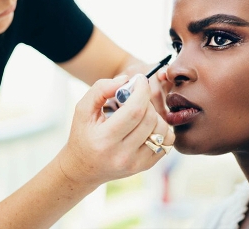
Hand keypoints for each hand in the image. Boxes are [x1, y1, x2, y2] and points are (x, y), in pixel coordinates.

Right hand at [58, 75, 173, 186]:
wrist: (83, 169)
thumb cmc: (83, 135)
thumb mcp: (82, 109)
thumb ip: (100, 89)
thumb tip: (126, 80)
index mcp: (104, 140)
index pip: (134, 111)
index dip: (142, 91)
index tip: (140, 80)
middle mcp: (122, 155)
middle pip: (150, 119)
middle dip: (146, 101)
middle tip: (136, 97)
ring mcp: (136, 163)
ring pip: (161, 130)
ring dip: (154, 114)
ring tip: (139, 113)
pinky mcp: (146, 166)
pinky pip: (166, 142)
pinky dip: (161, 129)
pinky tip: (146, 125)